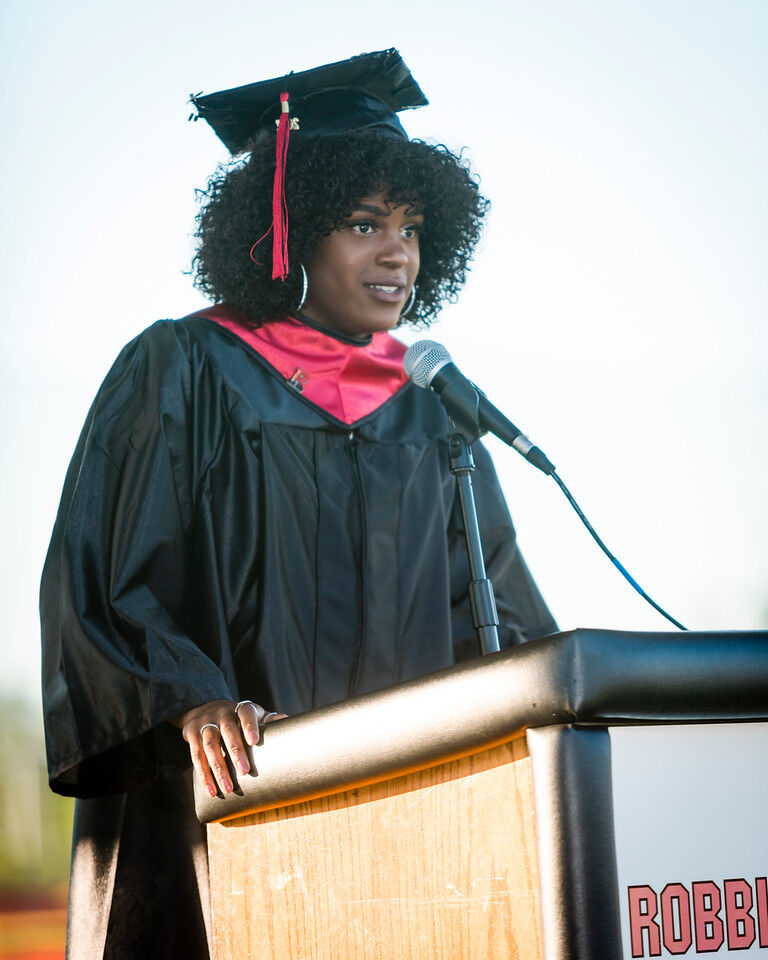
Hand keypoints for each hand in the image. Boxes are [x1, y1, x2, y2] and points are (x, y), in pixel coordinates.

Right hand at [171, 699, 285, 797]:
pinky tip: (211, 790)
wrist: (203, 709)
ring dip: (218, 768)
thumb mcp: (254, 715)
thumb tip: (290, 723)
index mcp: (240, 708)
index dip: (249, 725)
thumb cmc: (237, 718)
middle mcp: (222, 713)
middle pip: (228, 730)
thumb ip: (271, 720)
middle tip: (245, 771)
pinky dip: (204, 775)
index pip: (246, 712)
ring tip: (228, 789)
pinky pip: (196, 756)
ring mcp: (205, 723)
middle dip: (236, 751)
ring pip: (210, 745)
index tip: (254, 741)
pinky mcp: (191, 734)